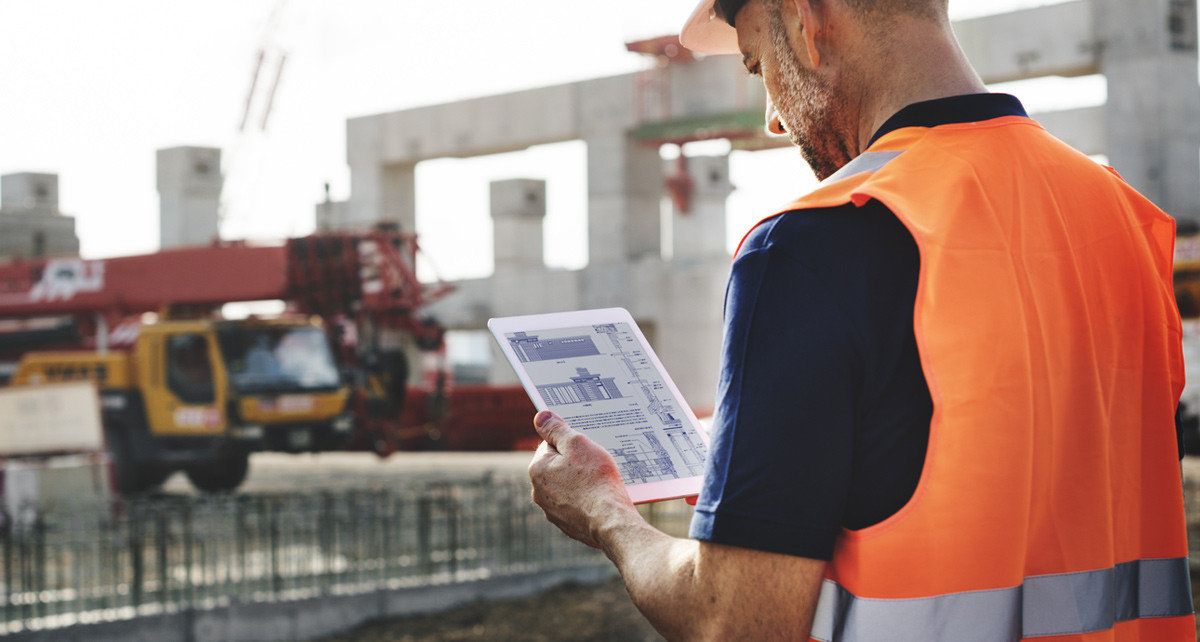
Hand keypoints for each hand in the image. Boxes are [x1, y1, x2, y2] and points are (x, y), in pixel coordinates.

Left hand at [528, 410, 635, 548]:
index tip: (585, 448)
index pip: (550, 445)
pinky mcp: (568, 525)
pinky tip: (601, 498)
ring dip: (580, 482)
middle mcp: (539, 492)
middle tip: (595, 463)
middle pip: (557, 467)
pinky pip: (576, 505)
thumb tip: (540, 417)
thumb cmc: (595, 480)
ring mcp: (553, 511)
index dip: (570, 443)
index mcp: (537, 469)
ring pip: (567, 487)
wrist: (610, 520)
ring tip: (600, 482)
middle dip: (574, 463)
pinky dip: (586, 500)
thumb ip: (556, 429)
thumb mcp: (577, 443)